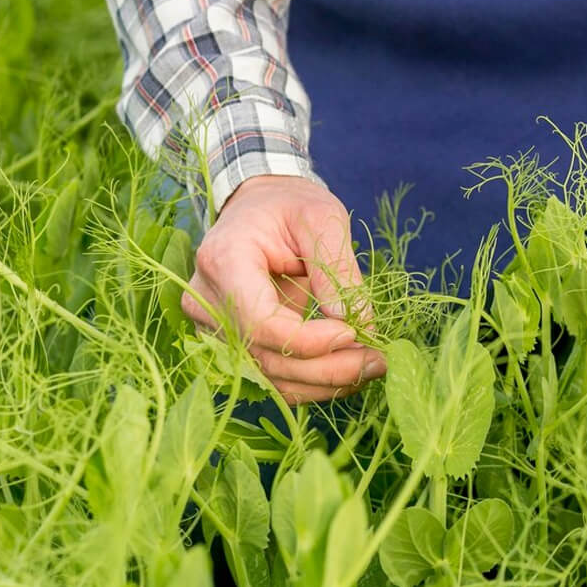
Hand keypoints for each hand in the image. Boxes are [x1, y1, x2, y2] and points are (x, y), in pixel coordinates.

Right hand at [183, 174, 384, 404]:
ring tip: (371, 367)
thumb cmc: (289, 205)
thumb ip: (338, 269)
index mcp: (224, 261)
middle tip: (379, 362)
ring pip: (268, 376)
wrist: (258, 207)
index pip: (260, 323)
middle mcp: (206, 301)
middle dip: (327, 368)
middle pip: (265, 357)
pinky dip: (310, 381)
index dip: (308, 341)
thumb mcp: (323, 218)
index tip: (353, 333)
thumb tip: (358, 324)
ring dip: (324, 382)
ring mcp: (212, 326)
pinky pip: (269, 375)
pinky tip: (347, 370)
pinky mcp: (228, 342)